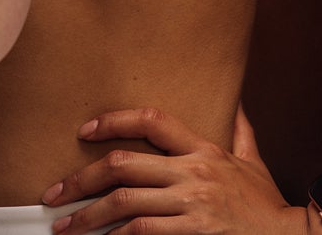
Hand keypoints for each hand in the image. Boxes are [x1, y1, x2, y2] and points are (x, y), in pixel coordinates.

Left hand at [42, 104, 297, 233]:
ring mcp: (193, 206)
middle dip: (81, 179)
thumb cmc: (267, 207)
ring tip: (65, 225)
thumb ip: (239, 132)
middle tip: (54, 193)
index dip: (112, 121)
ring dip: (89, 216)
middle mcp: (193, 174)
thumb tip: (234, 100)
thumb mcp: (253, 164)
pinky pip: (144, 233)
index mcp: (203, 150)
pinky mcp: (194, 234)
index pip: (150, 121)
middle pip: (122, 166)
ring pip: (125, 203)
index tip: (83, 130)